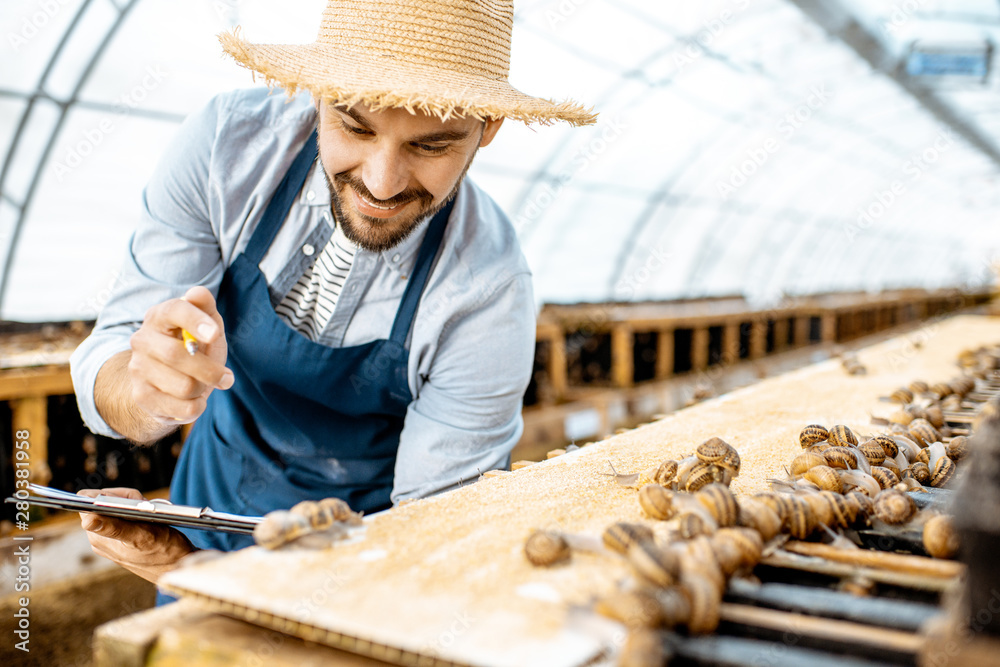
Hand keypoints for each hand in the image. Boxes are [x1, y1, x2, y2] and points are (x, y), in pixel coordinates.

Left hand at [78, 488, 194, 583]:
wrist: (179, 567)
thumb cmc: (165, 553)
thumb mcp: (142, 536)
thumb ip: (114, 527)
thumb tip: (87, 520)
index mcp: (98, 537)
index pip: (88, 501)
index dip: (109, 495)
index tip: (130, 501)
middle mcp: (100, 539)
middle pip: (102, 503)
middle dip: (125, 500)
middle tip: (145, 508)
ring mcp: (109, 541)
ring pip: (115, 509)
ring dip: (134, 506)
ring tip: (150, 516)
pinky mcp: (120, 541)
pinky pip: (123, 517)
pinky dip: (137, 514)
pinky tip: (149, 522)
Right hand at [128, 286, 233, 424]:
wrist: (168, 382)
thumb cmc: (194, 346)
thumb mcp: (207, 325)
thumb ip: (205, 308)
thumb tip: (198, 293)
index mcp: (160, 316)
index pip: (173, 311)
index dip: (195, 321)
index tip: (215, 333)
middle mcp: (142, 339)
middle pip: (176, 355)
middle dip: (210, 370)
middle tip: (227, 378)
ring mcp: (137, 368)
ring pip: (184, 386)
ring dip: (204, 389)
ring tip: (203, 385)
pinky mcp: (141, 395)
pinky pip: (181, 408)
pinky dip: (196, 407)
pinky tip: (194, 400)